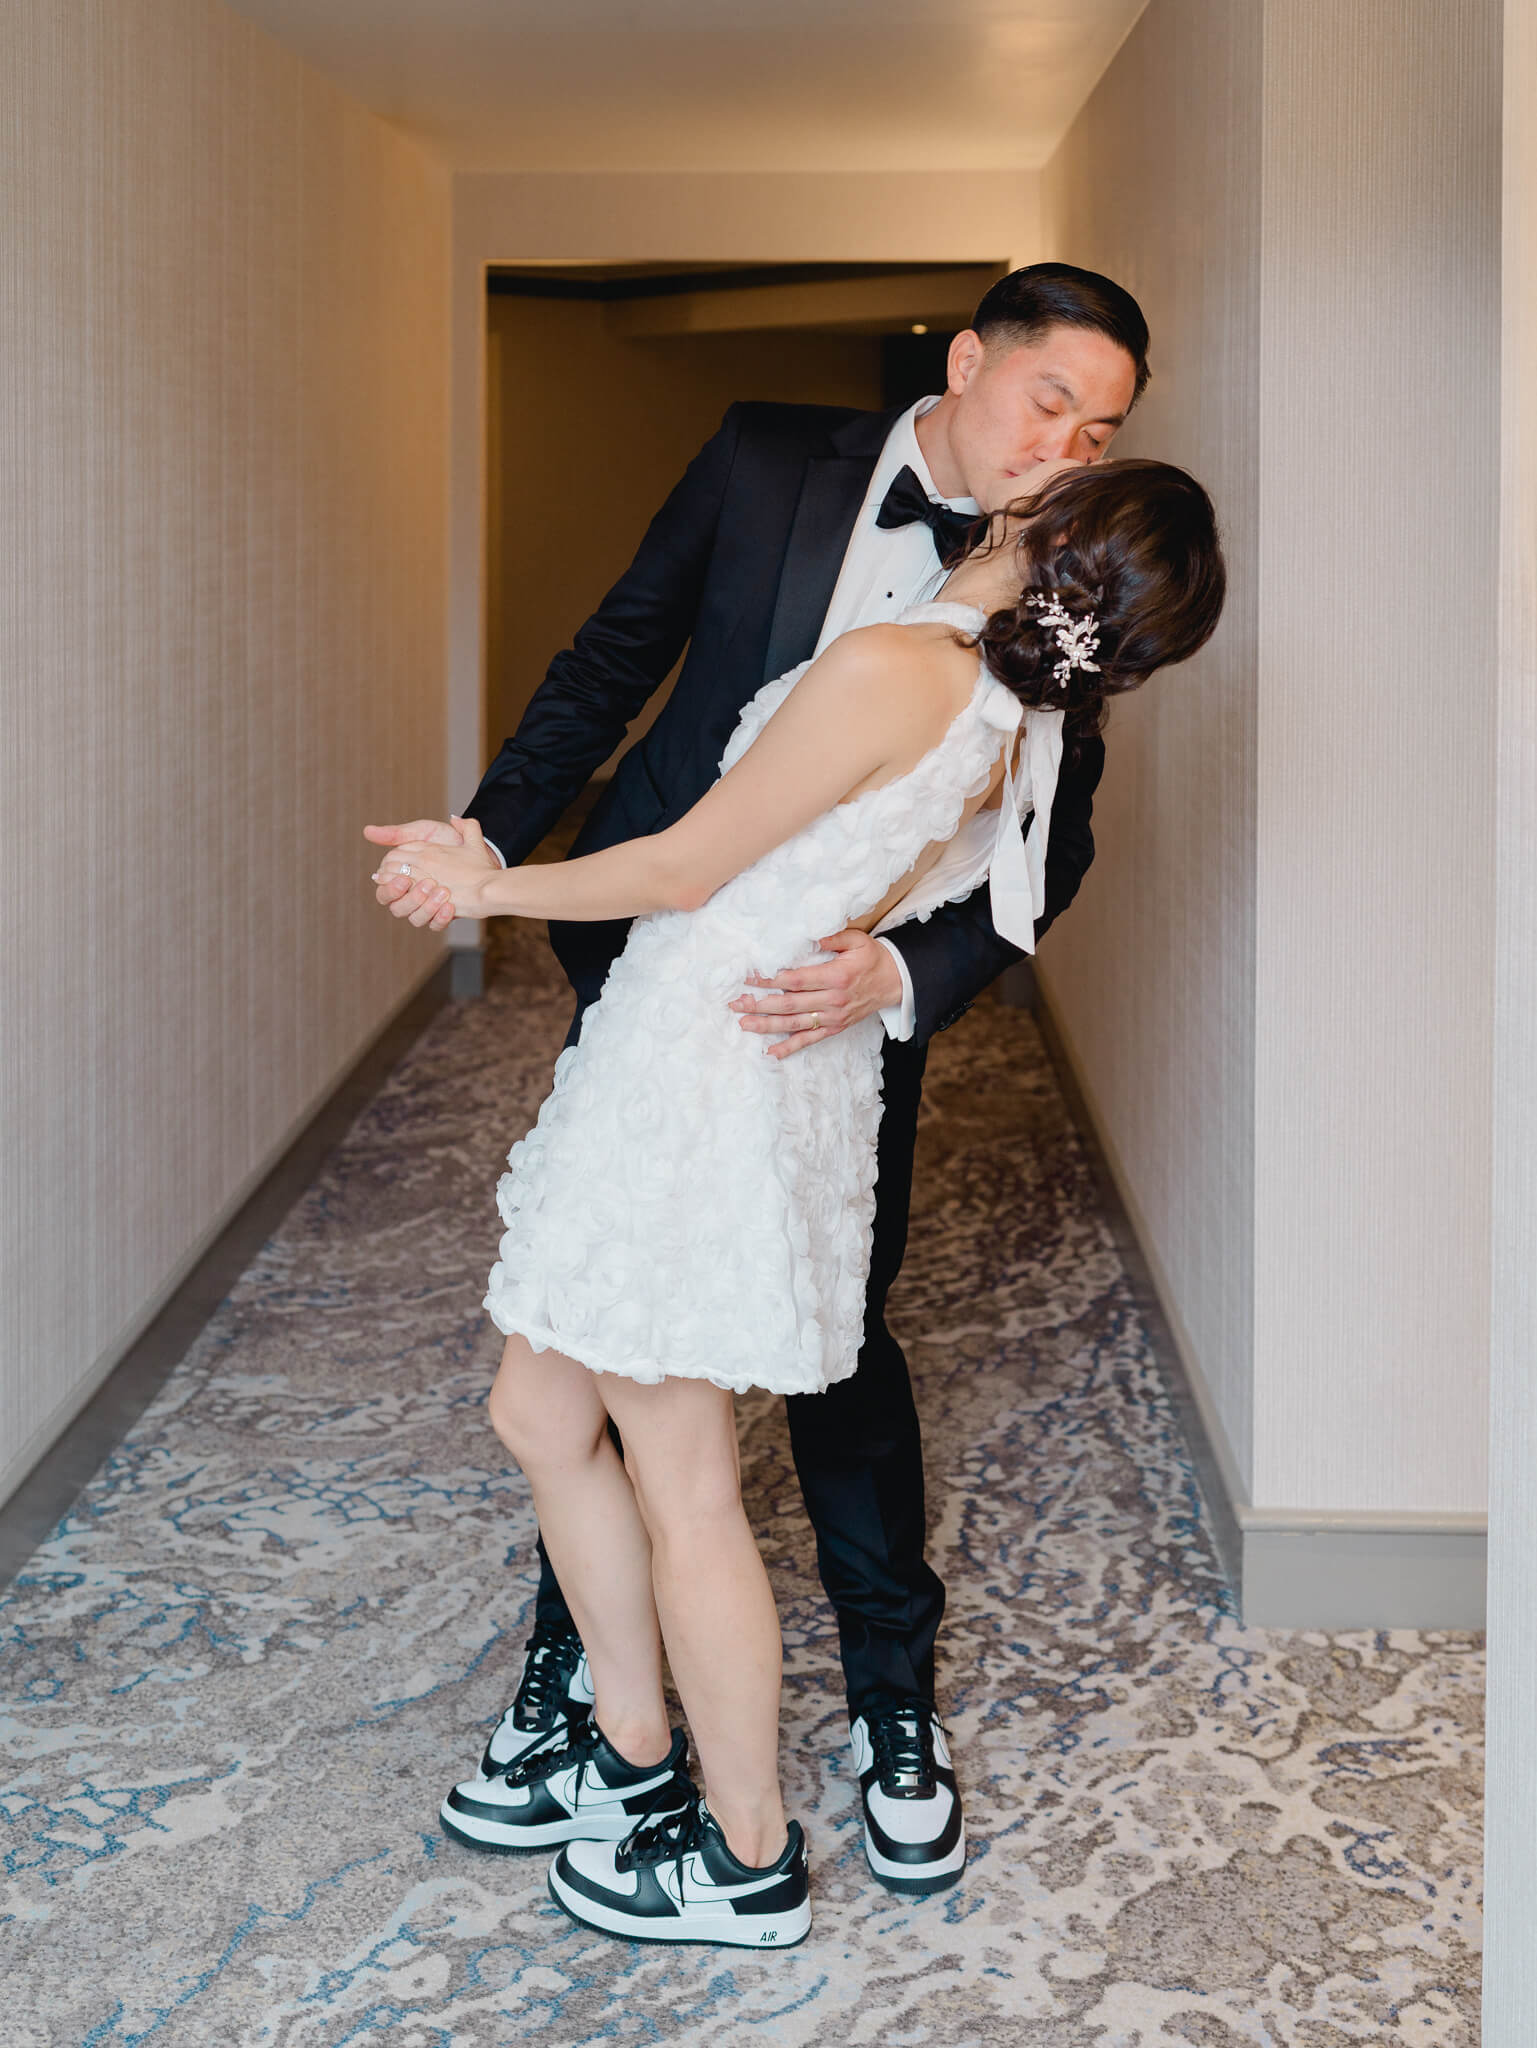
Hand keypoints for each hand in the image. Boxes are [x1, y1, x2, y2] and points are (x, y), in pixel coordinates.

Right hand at [367, 816, 496, 926]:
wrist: (481, 849)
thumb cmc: (448, 839)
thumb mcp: (424, 832)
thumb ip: (397, 834)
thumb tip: (367, 831)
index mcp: (401, 875)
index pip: (383, 890)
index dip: (390, 888)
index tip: (404, 879)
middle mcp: (411, 894)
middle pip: (396, 908)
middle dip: (408, 899)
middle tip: (426, 884)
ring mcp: (427, 905)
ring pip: (414, 918)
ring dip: (426, 907)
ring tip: (443, 892)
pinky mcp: (443, 913)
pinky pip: (435, 925)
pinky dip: (441, 918)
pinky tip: (450, 907)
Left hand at [729, 927, 902, 1059]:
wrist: (895, 982)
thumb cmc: (872, 958)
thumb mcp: (856, 940)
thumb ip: (832, 937)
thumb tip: (808, 935)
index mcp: (835, 976)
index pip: (795, 980)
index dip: (770, 980)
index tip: (748, 978)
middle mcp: (832, 1000)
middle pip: (789, 1004)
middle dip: (760, 1004)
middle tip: (736, 1003)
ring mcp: (833, 1017)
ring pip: (794, 1024)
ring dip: (767, 1026)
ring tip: (744, 1024)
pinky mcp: (834, 1027)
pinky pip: (809, 1040)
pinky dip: (789, 1048)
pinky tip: (770, 1052)